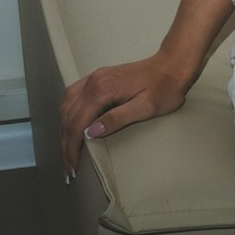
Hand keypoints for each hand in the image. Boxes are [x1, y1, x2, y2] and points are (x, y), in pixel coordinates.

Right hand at [58, 54, 188, 174]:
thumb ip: (117, 119)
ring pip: (66, 106)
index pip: (77, 123)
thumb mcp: (145, 108)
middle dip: (64, 144)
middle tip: (68, 168)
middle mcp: (93, 82)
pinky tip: (68, 125)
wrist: (172, 66)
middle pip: (68, 117)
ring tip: (66, 152)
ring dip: (63, 130)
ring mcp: (93, 78)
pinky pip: (72, 96)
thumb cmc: (164, 89)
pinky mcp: (97, 78)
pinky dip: (66, 114)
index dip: (72, 148)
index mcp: (102, 90)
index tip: (72, 168)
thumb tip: (90, 133)